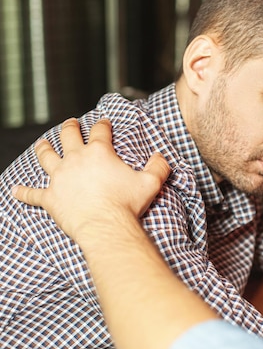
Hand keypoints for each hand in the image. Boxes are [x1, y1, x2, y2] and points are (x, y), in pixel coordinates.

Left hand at [11, 118, 170, 242]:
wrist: (106, 226)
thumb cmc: (127, 204)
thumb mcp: (151, 182)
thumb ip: (158, 166)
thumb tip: (160, 156)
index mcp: (99, 152)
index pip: (100, 131)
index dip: (103, 124)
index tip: (103, 122)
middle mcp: (76, 160)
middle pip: (68, 136)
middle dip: (70, 127)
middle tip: (70, 124)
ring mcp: (60, 178)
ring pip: (46, 157)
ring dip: (43, 149)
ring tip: (41, 144)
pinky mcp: (50, 198)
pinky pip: (33, 194)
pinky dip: (24, 192)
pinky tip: (15, 190)